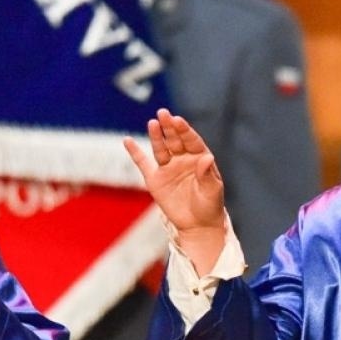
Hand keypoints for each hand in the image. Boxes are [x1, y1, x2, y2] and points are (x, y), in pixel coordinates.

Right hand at [124, 109, 227, 273]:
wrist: (198, 225)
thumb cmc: (210, 206)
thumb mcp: (212, 191)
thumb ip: (208, 174)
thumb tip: (206, 157)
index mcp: (200, 158)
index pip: (191, 140)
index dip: (185, 130)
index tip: (178, 121)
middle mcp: (183, 159)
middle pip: (175, 140)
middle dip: (169, 127)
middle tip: (163, 113)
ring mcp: (168, 168)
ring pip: (160, 148)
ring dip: (156, 136)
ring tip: (152, 123)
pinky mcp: (155, 179)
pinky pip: (143, 163)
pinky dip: (135, 152)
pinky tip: (127, 140)